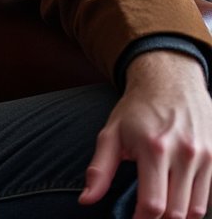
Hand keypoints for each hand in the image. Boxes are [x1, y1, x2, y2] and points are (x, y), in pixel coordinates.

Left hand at [79, 50, 211, 217]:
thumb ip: (100, 169)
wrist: (170, 81)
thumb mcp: (111, 133)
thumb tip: (86, 200)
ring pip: (195, 210)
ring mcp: (204, 156)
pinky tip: (176, 200)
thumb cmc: (136, 110)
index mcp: (153, 148)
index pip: (153, 205)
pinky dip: (192, 206)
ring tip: (159, 211)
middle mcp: (183, 154)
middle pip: (176, 212)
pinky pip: (207, 198)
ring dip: (177, 217)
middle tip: (145, 215)